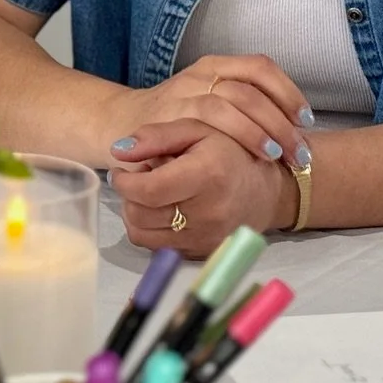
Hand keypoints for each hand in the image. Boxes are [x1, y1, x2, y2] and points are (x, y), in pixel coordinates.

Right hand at [110, 54, 312, 171]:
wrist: (118, 124)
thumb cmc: (175, 120)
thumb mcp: (208, 100)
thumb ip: (242, 104)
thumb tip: (295, 127)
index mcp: (214, 66)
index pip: (259, 67)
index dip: (288, 92)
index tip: (306, 121)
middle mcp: (198, 76)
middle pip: (248, 90)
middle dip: (280, 122)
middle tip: (300, 153)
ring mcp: (180, 97)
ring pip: (227, 105)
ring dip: (257, 132)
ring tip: (276, 157)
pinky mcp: (166, 121)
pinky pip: (202, 125)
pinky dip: (231, 140)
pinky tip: (247, 161)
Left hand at [111, 120, 295, 252]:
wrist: (264, 191)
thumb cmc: (227, 152)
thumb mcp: (195, 129)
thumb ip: (154, 136)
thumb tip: (118, 151)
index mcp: (206, 175)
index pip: (147, 191)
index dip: (123, 182)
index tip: (119, 171)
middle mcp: (208, 212)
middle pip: (140, 215)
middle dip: (129, 195)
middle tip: (140, 178)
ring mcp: (206, 238)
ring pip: (142, 235)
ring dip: (136, 213)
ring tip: (152, 193)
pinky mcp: (202, 253)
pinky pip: (158, 247)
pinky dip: (151, 230)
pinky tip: (164, 210)